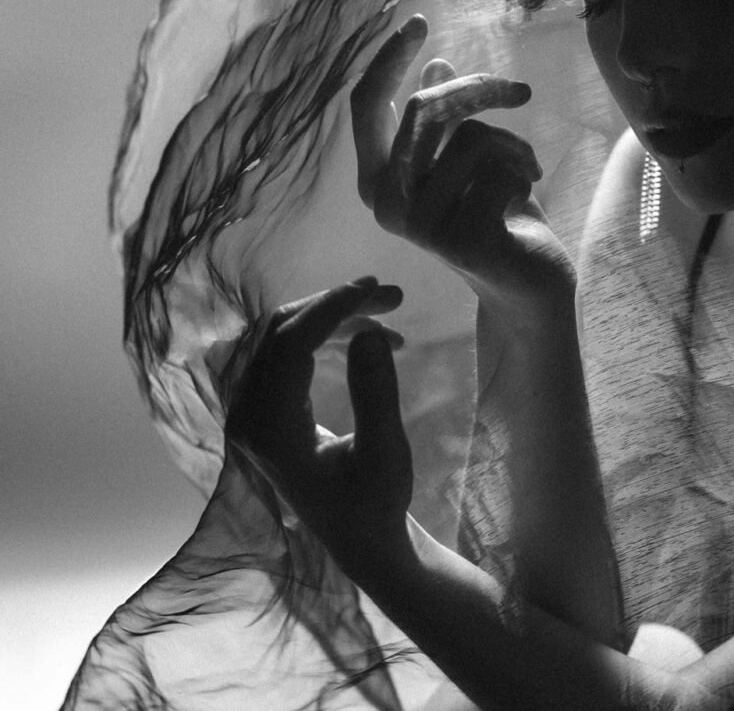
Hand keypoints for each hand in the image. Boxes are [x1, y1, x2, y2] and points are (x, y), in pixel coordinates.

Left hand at [224, 278, 415, 577]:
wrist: (361, 541)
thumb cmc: (375, 504)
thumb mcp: (385, 453)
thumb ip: (375, 393)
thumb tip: (367, 333)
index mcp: (268, 428)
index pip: (290, 344)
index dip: (331, 308)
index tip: (376, 288)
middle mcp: (247, 415)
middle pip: (280, 332)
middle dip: (335, 306)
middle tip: (392, 296)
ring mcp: (251, 413)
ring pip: (284, 338)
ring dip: (334, 320)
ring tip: (390, 318)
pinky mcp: (265, 411)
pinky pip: (288, 355)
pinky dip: (327, 339)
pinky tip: (368, 342)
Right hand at [350, 15, 575, 324]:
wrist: (527, 282)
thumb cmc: (497, 215)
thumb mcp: (469, 159)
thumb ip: (446, 122)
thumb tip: (437, 68)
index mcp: (376, 181)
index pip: (366, 105)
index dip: (388, 58)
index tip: (420, 22)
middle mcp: (386, 204)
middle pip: (424, 108)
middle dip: (479, 90)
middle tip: (518, 92)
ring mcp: (419, 226)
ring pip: (470, 137)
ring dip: (514, 143)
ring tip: (526, 168)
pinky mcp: (459, 241)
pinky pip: (500, 169)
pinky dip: (524, 172)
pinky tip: (525, 199)